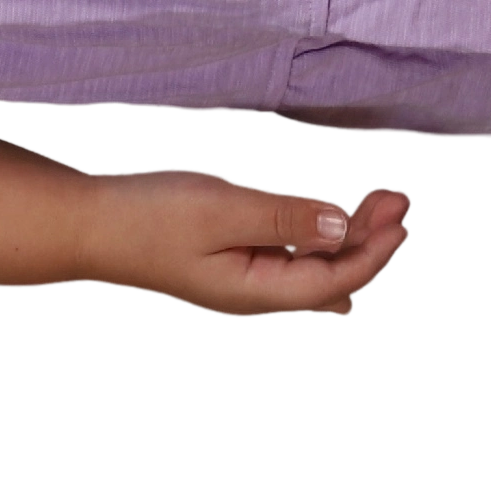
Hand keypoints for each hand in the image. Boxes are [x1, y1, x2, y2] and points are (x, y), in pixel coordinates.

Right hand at [87, 167, 416, 320]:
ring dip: (349, 231)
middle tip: (400, 196)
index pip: (337, 280)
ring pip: (315, 264)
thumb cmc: (149, 215)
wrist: (88, 222)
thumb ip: (285, 219)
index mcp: (256, 292)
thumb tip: (342, 228)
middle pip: (333, 277)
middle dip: (372, 240)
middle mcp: (256, 294)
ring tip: (378, 197)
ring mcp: (244, 278)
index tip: (402, 211)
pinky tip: (328, 207)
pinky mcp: (233, 258)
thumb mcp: (223, 208)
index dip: (376, 248)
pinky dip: (319, 228)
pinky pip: (292, 252)